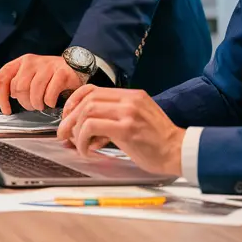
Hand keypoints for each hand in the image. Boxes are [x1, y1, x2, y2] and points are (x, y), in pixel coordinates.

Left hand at [0, 54, 81, 112]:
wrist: (76, 66)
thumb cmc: (50, 75)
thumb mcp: (29, 74)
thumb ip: (13, 80)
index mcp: (23, 61)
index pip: (4, 76)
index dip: (1, 95)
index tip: (6, 109)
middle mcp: (33, 62)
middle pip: (19, 87)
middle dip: (24, 102)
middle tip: (31, 106)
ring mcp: (48, 66)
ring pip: (33, 91)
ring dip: (36, 103)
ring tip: (40, 105)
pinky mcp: (62, 73)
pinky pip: (49, 93)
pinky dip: (48, 102)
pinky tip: (50, 102)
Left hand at [56, 86, 184, 176]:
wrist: (179, 152)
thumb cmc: (157, 142)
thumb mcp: (137, 120)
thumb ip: (113, 119)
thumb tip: (82, 128)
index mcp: (132, 95)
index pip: (93, 90)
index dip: (74, 101)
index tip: (67, 116)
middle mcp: (130, 100)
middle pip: (87, 99)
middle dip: (69, 117)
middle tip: (63, 133)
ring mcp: (128, 113)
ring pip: (87, 112)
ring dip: (75, 130)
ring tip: (75, 144)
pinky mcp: (127, 129)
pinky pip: (92, 128)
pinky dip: (83, 139)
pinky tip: (87, 150)